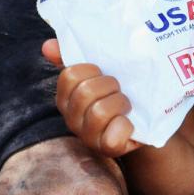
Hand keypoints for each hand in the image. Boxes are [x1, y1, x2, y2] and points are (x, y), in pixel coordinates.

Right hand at [46, 38, 141, 156]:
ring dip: (120, 102)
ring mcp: (88, 136)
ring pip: (99, 112)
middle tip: (119, 89)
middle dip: (109, 85)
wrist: (146, 119)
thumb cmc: (116, 91)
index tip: (104, 72)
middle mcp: (72, 118)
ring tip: (127, 105)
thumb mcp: (98, 72)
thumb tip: (47, 45)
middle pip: (85, 92)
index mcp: (67, 97)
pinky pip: (113, 137)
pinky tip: (130, 123)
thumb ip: (73, 56)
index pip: (70, 75)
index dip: (92, 70)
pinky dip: (126, 127)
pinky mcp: (107, 149)